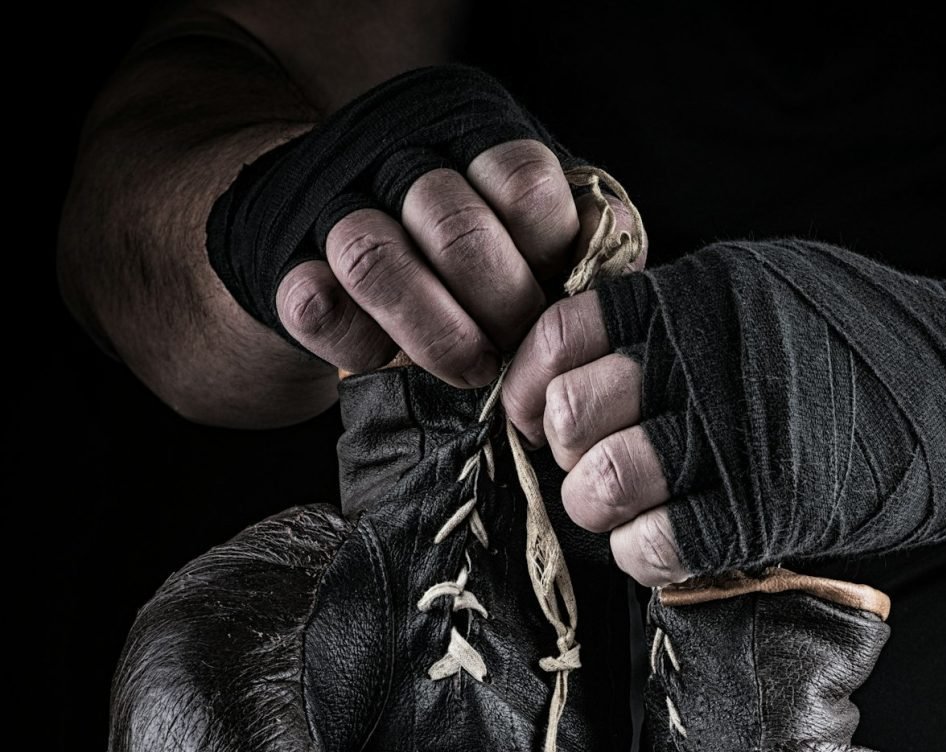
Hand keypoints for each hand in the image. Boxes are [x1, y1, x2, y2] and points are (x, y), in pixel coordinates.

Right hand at [208, 67, 640, 386]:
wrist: (330, 249)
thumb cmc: (460, 259)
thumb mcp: (522, 231)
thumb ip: (571, 243)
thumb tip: (612, 280)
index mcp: (468, 133)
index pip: (521, 180)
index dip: (543, 256)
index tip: (553, 305)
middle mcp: (396, 153)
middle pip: (453, 224)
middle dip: (498, 308)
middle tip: (515, 353)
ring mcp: (331, 203)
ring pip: (373, 256)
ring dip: (432, 331)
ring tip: (469, 372)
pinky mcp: (281, 262)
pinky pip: (312, 301)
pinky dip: (351, 339)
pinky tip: (383, 360)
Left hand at [504, 242, 945, 584]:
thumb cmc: (870, 352)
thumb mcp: (771, 292)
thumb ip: (683, 320)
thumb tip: (585, 364)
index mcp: (700, 295)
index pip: (565, 333)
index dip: (533, 384)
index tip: (538, 418)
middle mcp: (709, 358)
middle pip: (574, 414)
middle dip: (569, 455)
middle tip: (597, 470)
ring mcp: (740, 435)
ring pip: (604, 482)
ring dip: (601, 510)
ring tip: (631, 512)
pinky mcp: (770, 509)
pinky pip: (660, 545)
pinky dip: (646, 557)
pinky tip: (666, 548)